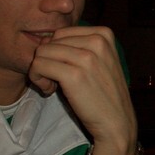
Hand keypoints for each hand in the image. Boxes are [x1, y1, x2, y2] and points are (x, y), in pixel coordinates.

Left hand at [28, 26, 136, 151]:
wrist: (116, 121)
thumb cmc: (104, 93)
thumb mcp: (99, 61)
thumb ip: (78, 46)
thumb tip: (45, 40)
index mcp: (104, 34)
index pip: (62, 33)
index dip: (57, 51)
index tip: (64, 69)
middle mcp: (97, 41)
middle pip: (51, 41)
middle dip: (48, 60)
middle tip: (56, 80)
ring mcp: (87, 57)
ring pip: (42, 52)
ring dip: (40, 70)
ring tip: (52, 85)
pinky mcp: (74, 75)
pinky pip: (39, 65)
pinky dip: (38, 78)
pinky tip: (49, 90)